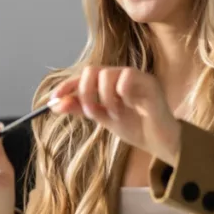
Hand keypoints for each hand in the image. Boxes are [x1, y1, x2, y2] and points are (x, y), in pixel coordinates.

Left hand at [49, 67, 181, 164]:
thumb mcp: (102, 118)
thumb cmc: (136, 128)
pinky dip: (121, 94)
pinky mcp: (150, 84)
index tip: (53, 100)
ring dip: (104, 98)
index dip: (66, 86)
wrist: (161, 143)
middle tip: (91, 112)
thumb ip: (81, 108)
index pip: (83, 76)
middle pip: (91, 70)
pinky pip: (127, 78)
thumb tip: (54, 105)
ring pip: (107, 73)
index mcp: (109, 82)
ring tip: (114, 115)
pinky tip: (129, 108)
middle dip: (85, 93)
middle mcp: (121, 76)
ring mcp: (136, 77)